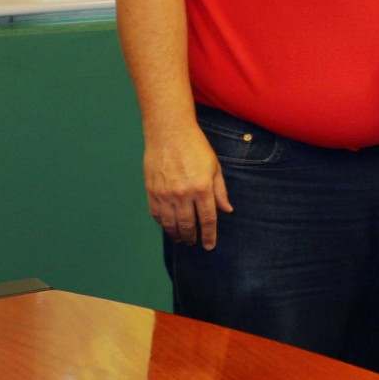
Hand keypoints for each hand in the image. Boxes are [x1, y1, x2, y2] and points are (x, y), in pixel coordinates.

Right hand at [144, 120, 231, 248]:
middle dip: (192, 237)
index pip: (207, 219)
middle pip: (187, 225)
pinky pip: (156, 214)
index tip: (209, 246)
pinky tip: (167, 225)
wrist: (169, 133)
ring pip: (170, 223)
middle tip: (194, 243)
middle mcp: (183, 194)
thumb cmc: (196, 148)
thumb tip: (227, 210)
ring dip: (176, 234)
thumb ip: (220, 191)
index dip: (209, 235)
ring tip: (181, 239)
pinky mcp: (152, 191)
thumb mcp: (214, 168)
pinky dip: (162, 223)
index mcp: (202, 188)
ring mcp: (165, 194)